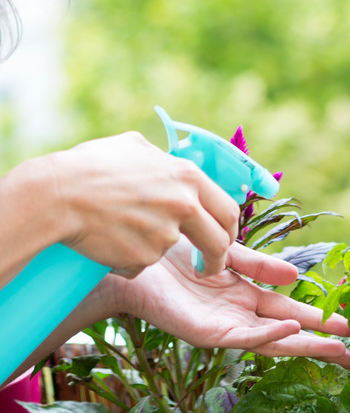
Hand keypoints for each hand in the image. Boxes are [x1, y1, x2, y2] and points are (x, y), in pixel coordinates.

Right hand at [50, 132, 238, 276]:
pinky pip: (143, 263)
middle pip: (219, 241)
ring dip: (154, 248)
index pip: (229, 209)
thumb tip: (171, 161)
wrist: (56, 196)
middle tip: (209, 266)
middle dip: (218, 258)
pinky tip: (108, 240)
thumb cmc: (89, 166)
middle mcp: (184, 205)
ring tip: (123, 232)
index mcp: (187, 176)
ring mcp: (165, 234)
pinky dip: (130, 258)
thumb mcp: (133, 146)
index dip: (230, 228)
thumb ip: (161, 158)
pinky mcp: (145, 257)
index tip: (225, 239)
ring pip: (171, 250)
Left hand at [119, 238, 349, 368]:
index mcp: (246, 296)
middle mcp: (240, 314)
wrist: (135, 257)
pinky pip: (244, 337)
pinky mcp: (208, 333)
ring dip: (304, 345)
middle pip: (289, 333)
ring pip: (272, 342)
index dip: (319, 316)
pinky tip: (292, 331)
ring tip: (336, 346)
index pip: (290, 311)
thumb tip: (295, 276)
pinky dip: (269, 335)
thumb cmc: (176, 251)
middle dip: (321, 340)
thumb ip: (260, 265)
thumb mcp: (228, 252)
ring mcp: (225, 326)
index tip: (348, 320)